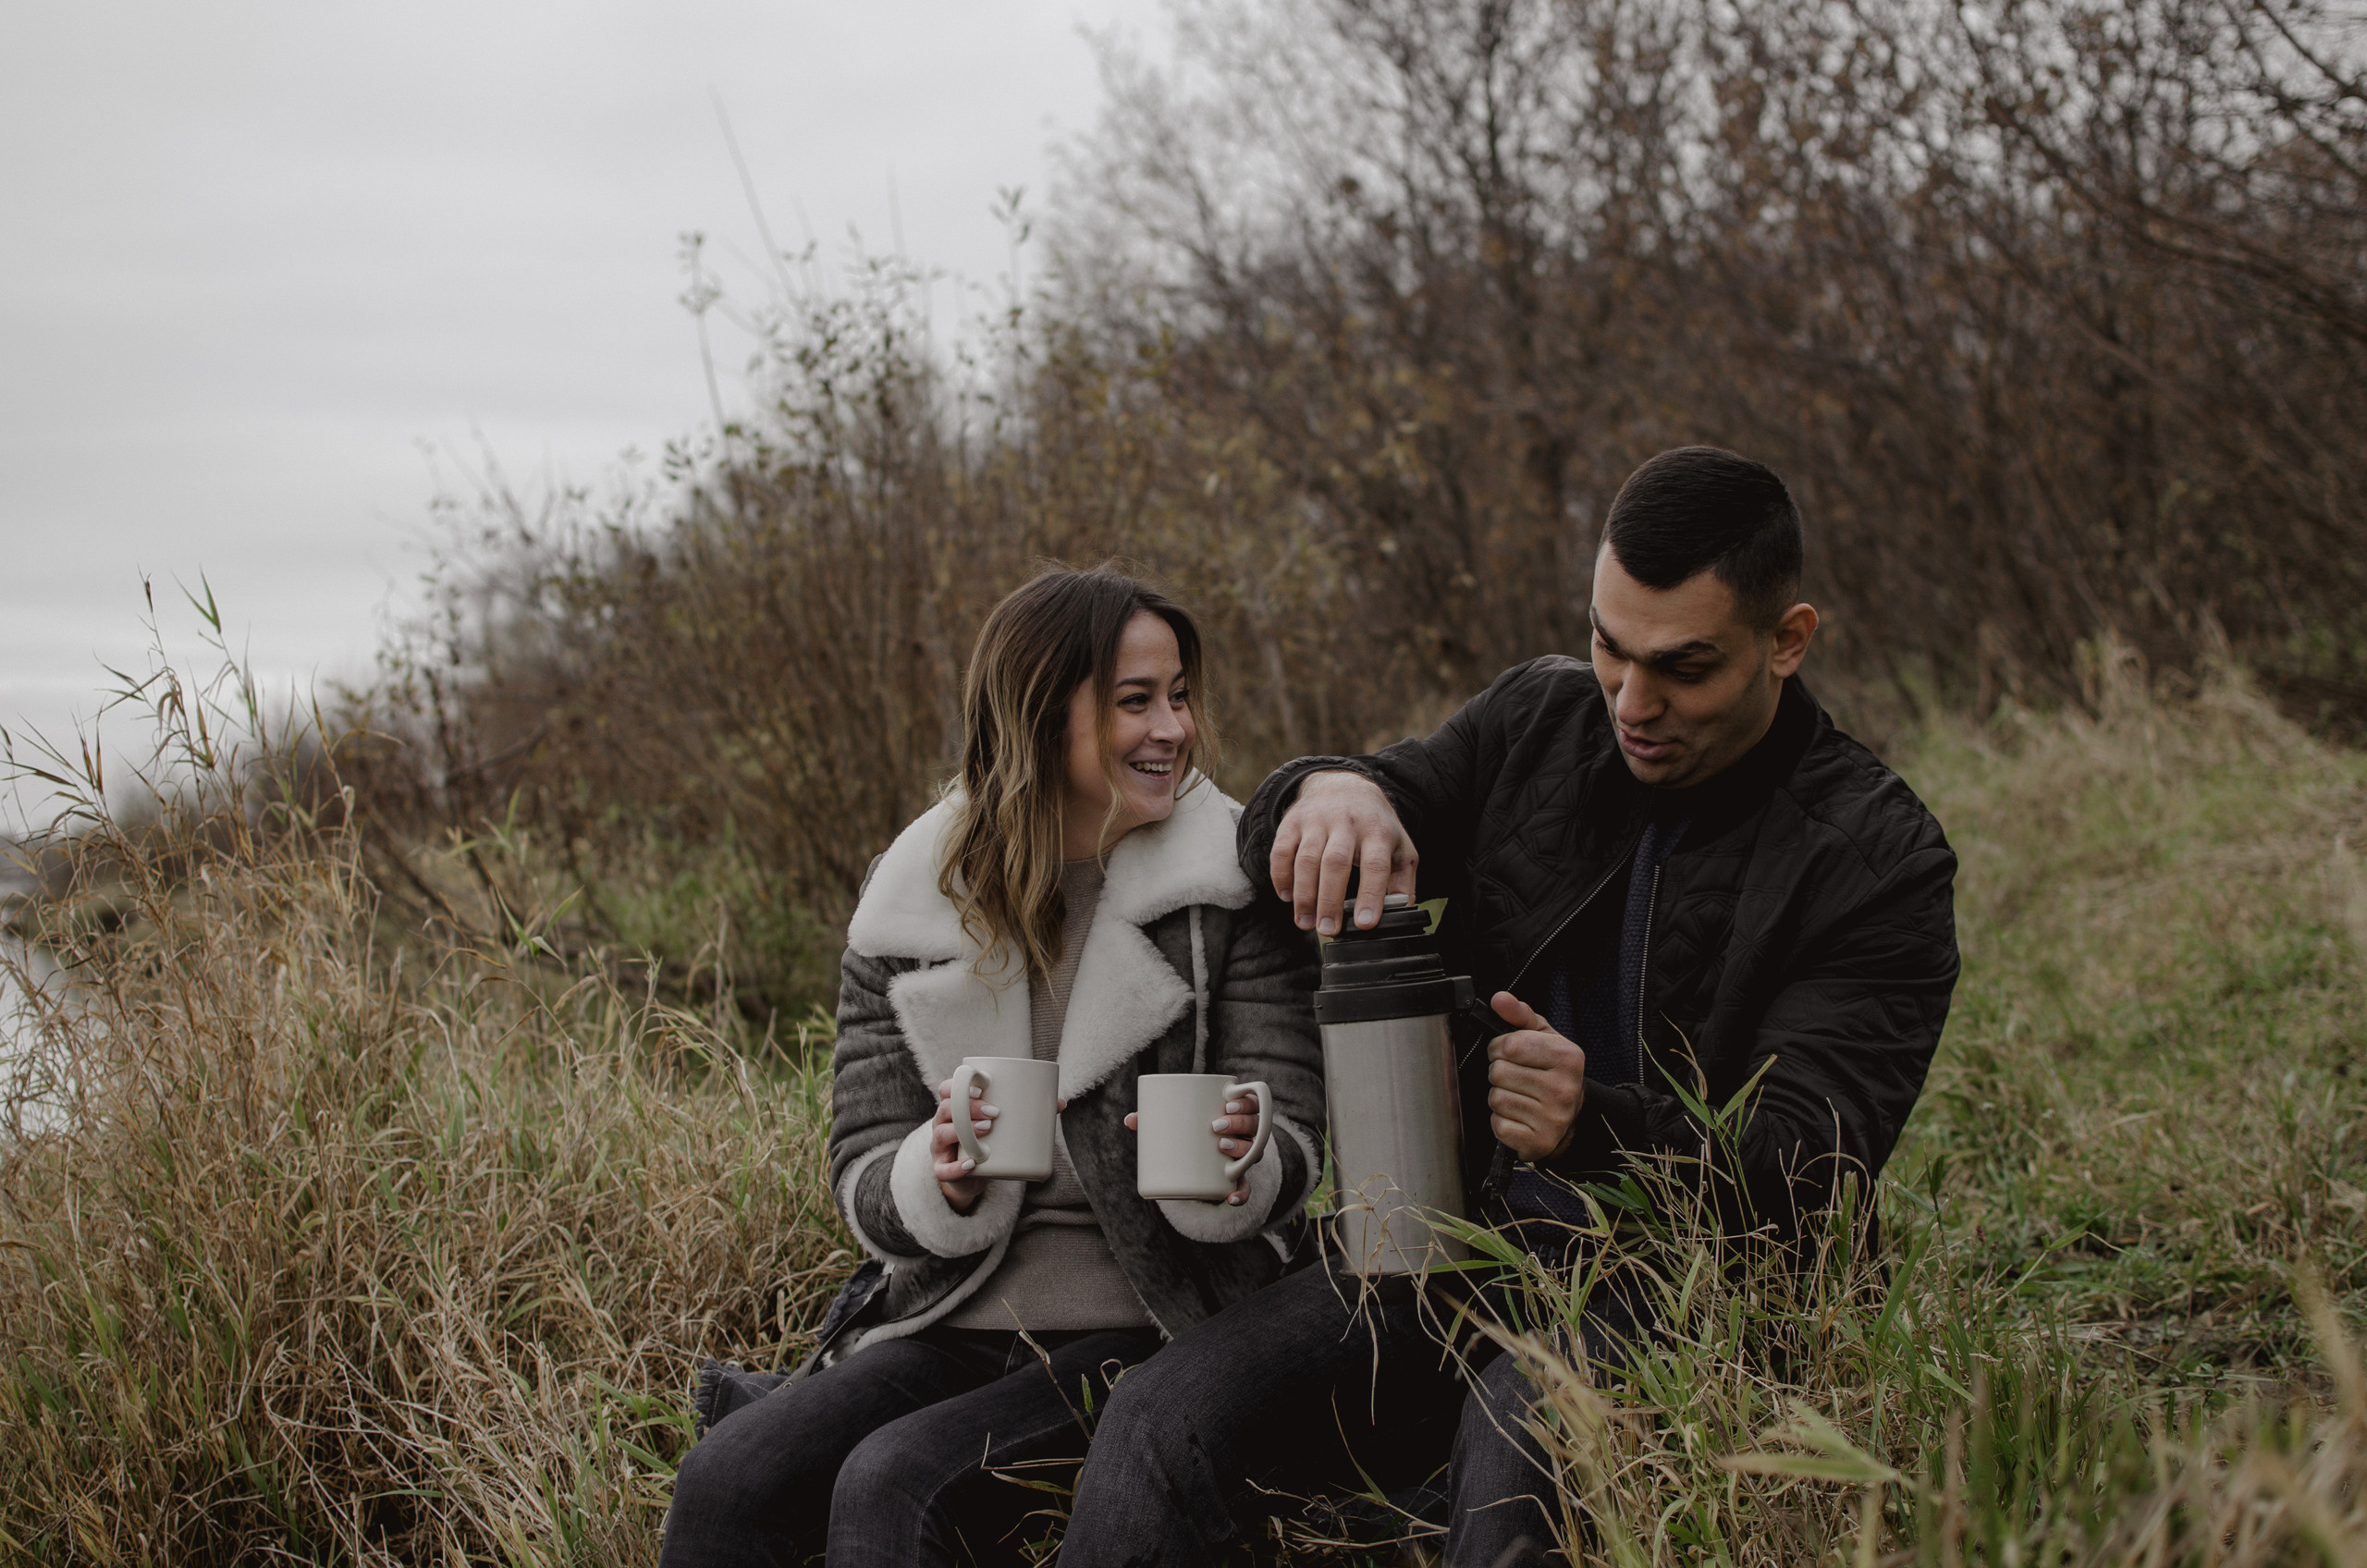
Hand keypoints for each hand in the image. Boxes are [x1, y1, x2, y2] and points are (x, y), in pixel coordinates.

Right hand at [933, 1078, 1065, 1211]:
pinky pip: (942, 1170)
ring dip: (964, 1131)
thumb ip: (1028, 1112)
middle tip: (995, 1113)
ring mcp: (940, 1148)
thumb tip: (1060, 1103)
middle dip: (969, 1107)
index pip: (947, 1089)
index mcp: (955, 1107)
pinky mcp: (942, 1170)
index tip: (981, 1087)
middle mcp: (942, 1124)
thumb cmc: (989, 1140)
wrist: (973, 1177)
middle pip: (946, 1108)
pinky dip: (957, 1168)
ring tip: (987, 1130)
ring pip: (941, 1134)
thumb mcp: (1001, 1125)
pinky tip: (972, 1164)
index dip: (958, 1084)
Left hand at [1124, 1088, 1259, 1205]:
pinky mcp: (1237, 1180)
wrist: (1198, 1166)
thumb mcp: (1178, 1124)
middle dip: (1239, 1123)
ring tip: (1221, 1147)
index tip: (1226, 1104)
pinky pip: (1245, 1188)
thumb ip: (1157, 1119)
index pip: (1252, 1104)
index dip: (1245, 1103)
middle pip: (1255, 1126)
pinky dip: (1241, 1194)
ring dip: (1242, 1149)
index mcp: (1237, 1115)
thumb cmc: (1189, 1134)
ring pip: (1254, 1153)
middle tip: (1215, 1125)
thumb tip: (1130, 1120)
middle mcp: (1247, 1136)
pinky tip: (1231, 1198)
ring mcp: (1244, 1158)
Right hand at [1268, 771, 1417, 935]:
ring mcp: (1317, 820)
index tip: (1364, 923)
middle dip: (1330, 900)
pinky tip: (1287, 897)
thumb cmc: (1374, 826)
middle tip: (1328, 930)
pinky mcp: (1292, 822)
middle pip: (1336, 863)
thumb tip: (1402, 914)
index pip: (1375, 864)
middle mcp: (1346, 823)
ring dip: (1304, 895)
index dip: (1370, 895)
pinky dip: (1281, 876)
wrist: (1344, 785)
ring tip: (1306, 923)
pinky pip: (1281, 851)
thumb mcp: (1399, 847)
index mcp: (1377, 831)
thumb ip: (1402, 881)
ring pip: (1306, 859)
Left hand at [1485, 991, 1585, 1161]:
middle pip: (1498, 1072)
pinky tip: (1518, 1116)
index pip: (1510, 1046)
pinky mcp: (1539, 1142)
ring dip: (1500, 1096)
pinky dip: (1501, 1121)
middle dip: (1499, 1072)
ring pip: (1496, 1099)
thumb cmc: (1552, 1072)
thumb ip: (1520, 1015)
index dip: (1499, 1047)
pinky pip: (1499, 1125)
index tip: (1506, 1052)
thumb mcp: (1543, 1037)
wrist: (1571, 1118)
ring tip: (1518, 1096)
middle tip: (1514, 1077)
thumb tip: (1500, 999)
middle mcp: (1564, 1089)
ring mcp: (1553, 1118)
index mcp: (1568, 1057)